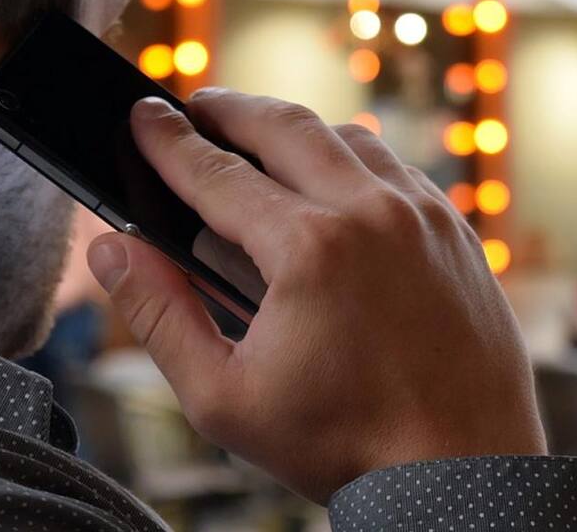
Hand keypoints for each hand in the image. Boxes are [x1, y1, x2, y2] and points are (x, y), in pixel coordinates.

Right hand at [87, 90, 545, 503]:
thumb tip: (113, 251)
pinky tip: (332, 176)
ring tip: (256, 136)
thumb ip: (159, 315)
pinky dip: (352, 157)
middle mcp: (370, 213)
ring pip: (345, 136)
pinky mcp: (455, 230)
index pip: (216, 173)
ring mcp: (422, 215)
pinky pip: (395, 166)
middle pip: (283, 127)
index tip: (142, 115)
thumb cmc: (346, 443)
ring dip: (293, 128)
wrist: (463, 469)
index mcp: (308, 249)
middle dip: (229, 109)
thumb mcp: (224, 397)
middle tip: (194, 107)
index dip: (168, 141)